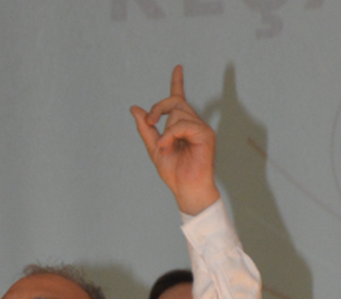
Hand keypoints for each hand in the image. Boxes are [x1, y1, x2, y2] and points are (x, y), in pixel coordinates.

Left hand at [131, 65, 218, 215]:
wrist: (186, 189)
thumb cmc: (174, 173)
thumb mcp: (154, 148)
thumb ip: (146, 128)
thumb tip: (135, 109)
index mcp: (182, 125)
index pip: (178, 99)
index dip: (177, 82)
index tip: (177, 67)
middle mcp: (193, 123)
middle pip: (174, 101)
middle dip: (158, 108)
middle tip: (150, 122)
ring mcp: (201, 127)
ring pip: (177, 113)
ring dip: (165, 131)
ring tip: (165, 148)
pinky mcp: (205, 134)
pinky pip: (183, 124)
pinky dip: (171, 135)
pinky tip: (168, 147)